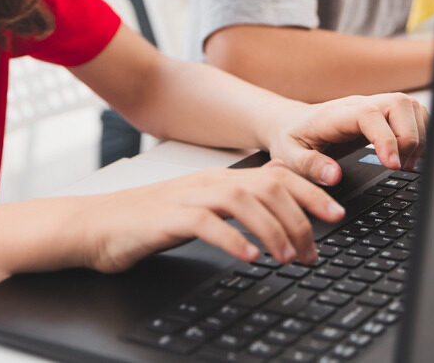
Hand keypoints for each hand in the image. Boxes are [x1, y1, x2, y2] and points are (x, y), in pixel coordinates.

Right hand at [78, 164, 344, 272]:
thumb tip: (277, 201)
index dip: (311, 193)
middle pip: (268, 187)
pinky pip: (207, 225)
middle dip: (300, 216)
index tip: (336, 216)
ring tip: (287, 258)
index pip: (277, 175)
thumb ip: (237, 202)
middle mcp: (210, 182)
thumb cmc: (150, 221)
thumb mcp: (201, 208)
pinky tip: (249, 258)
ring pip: (244, 203)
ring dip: (272, 231)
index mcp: (221, 178)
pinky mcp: (168, 218)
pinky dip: (233, 240)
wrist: (97, 225)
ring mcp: (189, 198)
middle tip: (316, 249)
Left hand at [265, 94, 427, 186]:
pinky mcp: (383, 112)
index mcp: (335, 115)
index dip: (387, 138)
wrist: (289, 123)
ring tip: (406, 164)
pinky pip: (412, 113)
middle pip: (398, 104)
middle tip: (401, 167)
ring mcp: (373, 105)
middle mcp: (358, 105)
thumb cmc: (290, 140)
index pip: (370, 115)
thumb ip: (310, 167)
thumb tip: (334, 176)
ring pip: (410, 106)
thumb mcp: (289, 158)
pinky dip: (420, 133)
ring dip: (418, 135)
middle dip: (409, 137)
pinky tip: (408, 155)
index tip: (393, 165)